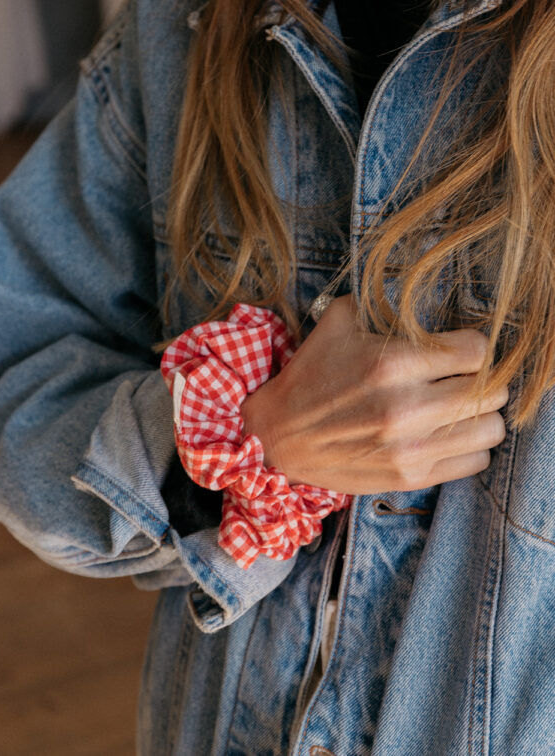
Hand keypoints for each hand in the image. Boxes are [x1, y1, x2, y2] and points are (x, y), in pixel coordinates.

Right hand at [240, 295, 507, 494]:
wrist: (277, 437)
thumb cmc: (311, 377)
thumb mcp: (338, 323)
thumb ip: (384, 304)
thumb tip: (422, 293)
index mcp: (392, 363)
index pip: (477, 352)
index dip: (474, 346)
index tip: (462, 348)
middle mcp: (407, 408)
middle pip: (492, 390)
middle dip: (482, 378)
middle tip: (464, 376)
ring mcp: (412, 448)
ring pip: (491, 429)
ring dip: (480, 414)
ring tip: (459, 406)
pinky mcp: (412, 477)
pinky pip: (476, 461)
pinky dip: (470, 445)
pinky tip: (448, 433)